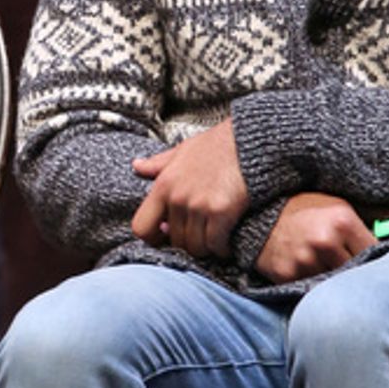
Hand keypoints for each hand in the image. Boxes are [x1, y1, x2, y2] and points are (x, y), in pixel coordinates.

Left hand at [130, 120, 248, 256]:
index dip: (153, 238)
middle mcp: (178, 198)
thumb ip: (159, 163)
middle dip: (188, 243)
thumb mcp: (184, 150)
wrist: (251, 139)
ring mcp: (199, 206)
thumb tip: (137, 166)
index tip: (166, 237)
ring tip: (214, 239)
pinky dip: (222, 248)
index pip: (141, 227)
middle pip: (174, 241)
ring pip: (195, 247)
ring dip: (206, 248)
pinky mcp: (221, 212)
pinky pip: (216, 244)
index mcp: (163, 185)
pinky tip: (227, 241)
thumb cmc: (219, 144)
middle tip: (200, 236)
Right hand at [255, 193, 375, 281]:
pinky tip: (305, 267)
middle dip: (354, 270)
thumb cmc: (304, 208)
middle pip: (357, 271)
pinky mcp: (286, 275)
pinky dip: (312, 283)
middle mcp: (325, 241)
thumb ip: (379, 214)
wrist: (257, 214)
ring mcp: (304, 260)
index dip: (374, 257)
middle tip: (342, 260)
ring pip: (335, 283)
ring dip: (333, 279)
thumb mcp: (340, 205)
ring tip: (321, 262)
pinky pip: (310, 288)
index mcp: (342, 220)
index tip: (369, 257)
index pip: (376, 253)